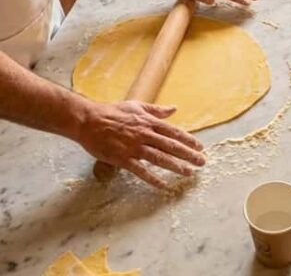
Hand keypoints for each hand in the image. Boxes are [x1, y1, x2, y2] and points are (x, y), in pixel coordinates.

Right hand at [76, 100, 205, 187]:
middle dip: (188, 154)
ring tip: (189, 173)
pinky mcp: (122, 158)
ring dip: (175, 166)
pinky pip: (140, 170)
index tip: (200, 146)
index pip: (173, 131)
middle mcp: (144, 134)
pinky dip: (153, 178)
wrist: (88, 120)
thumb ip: (156, 110)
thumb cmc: (112, 112)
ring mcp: (134, 147)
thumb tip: (174, 109)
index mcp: (148, 122)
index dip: (188, 140)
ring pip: (159, 158)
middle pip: (170, 146)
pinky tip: (164, 185)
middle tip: (202, 161)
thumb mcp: (136, 106)